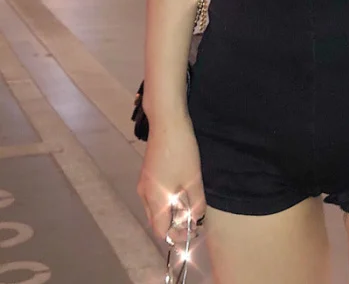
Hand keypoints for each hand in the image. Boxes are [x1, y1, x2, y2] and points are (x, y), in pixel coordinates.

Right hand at [137, 114, 205, 242]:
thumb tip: (196, 219)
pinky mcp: (148, 171)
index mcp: (154, 199)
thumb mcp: (193, 179)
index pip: (161, 230)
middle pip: (156, 219)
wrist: (167, 122)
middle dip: (174, 222)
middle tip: (193, 215)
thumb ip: (195, 203)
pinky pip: (155, 193)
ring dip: (171, 209)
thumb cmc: (181, 151)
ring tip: (190, 200)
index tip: (193, 229)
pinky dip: (167, 197)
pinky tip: (181, 186)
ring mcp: (144, 181)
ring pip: (156, 205)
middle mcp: (144, 193)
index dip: (177, 234)